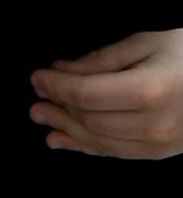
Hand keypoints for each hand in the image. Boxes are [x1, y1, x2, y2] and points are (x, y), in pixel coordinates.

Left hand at [30, 29, 182, 158]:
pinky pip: (117, 153)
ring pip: (100, 141)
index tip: (36, 77)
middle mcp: (153, 123)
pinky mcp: (162, 153)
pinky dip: (87, 146)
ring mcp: (160, 144)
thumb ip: (100, 60)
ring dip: (67, 131)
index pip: (86, 93)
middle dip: (57, 110)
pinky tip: (64, 141)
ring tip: (43, 121)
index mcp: (148, 90)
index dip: (55, 86)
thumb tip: (61, 70)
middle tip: (34, 103)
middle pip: (90, 119)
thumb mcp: (144, 44)